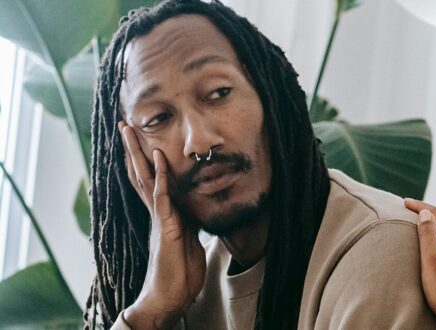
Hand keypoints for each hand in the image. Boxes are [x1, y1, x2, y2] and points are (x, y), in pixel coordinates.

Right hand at [119, 122, 205, 329]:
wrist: (171, 297)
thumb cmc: (180, 272)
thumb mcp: (189, 240)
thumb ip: (188, 222)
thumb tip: (193, 209)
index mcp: (163, 214)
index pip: (151, 180)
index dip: (145, 160)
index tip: (139, 138)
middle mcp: (157, 213)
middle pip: (142, 175)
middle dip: (133, 150)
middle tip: (124, 124)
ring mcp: (159, 219)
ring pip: (146, 181)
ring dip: (139, 156)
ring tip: (131, 132)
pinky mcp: (166, 229)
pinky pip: (163, 199)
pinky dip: (162, 178)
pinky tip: (159, 160)